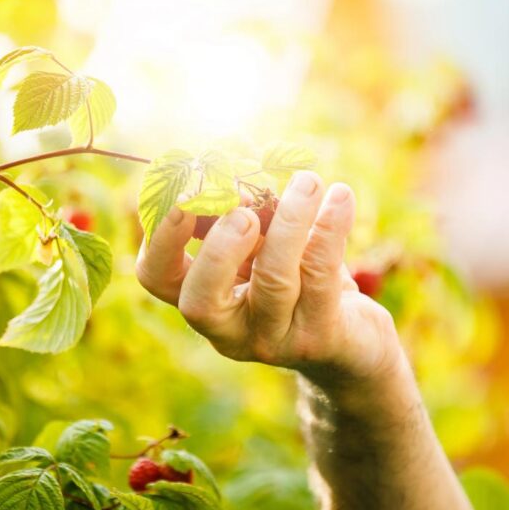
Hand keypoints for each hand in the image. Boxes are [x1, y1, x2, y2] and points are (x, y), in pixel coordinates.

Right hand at [136, 171, 403, 390]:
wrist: (352, 337)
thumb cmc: (295, 276)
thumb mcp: (262, 242)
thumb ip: (240, 212)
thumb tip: (231, 171)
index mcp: (200, 298)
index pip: (156, 277)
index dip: (162, 237)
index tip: (186, 193)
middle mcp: (226, 329)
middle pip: (199, 302)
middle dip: (217, 250)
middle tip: (243, 211)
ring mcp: (271, 339)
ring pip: (274, 282)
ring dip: (289, 222)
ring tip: (306, 182)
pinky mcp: (318, 338)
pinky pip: (322, 276)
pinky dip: (330, 228)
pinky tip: (340, 196)